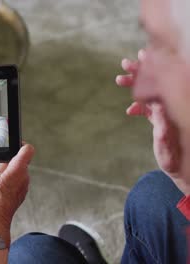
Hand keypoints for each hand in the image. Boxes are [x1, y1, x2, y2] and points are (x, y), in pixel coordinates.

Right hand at [0, 144, 34, 243]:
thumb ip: (2, 165)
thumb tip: (6, 163)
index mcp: (19, 169)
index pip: (28, 150)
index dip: (21, 145)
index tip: (14, 144)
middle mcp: (25, 177)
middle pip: (19, 162)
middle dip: (6, 162)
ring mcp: (24, 186)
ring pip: (16, 172)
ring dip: (4, 172)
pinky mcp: (20, 194)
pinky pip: (15, 182)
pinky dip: (6, 181)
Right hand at [116, 50, 180, 176]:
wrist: (182, 170)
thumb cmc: (175, 161)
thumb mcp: (167, 151)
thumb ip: (163, 133)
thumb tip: (158, 115)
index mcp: (173, 110)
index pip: (163, 84)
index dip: (152, 70)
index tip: (140, 59)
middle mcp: (171, 108)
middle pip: (157, 83)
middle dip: (140, 72)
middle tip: (125, 64)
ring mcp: (166, 112)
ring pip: (151, 92)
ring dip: (137, 85)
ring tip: (119, 79)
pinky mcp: (161, 119)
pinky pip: (149, 106)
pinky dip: (139, 106)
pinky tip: (129, 112)